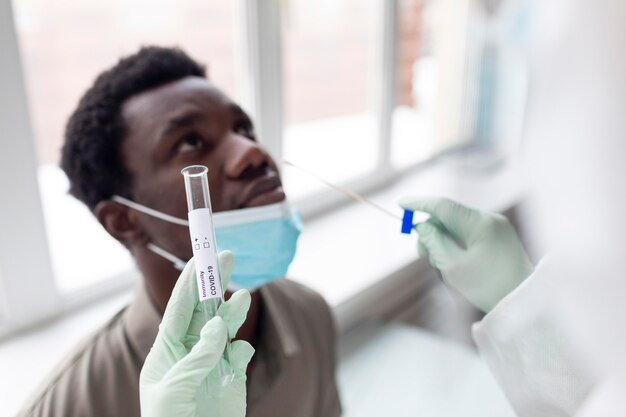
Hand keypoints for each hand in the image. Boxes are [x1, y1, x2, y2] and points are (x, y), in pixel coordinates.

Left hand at [140, 251, 253, 416]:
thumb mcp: (176, 387)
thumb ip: (199, 354)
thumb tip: (218, 324)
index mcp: (168, 349)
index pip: (179, 307)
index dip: (190, 281)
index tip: (200, 256)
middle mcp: (191, 349)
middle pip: (205, 308)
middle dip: (215, 282)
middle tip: (226, 256)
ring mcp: (213, 362)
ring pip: (225, 326)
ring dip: (234, 310)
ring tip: (244, 296)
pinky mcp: (232, 376)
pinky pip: (241, 352)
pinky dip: (244, 347)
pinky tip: (241, 352)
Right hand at [400, 197, 533, 311]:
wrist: (523, 302)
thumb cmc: (489, 287)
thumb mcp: (453, 267)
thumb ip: (434, 242)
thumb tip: (422, 225)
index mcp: (480, 224)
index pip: (443, 206)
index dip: (420, 204)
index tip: (401, 205)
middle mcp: (490, 220)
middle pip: (449, 216)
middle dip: (431, 231)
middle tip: (422, 254)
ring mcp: (497, 227)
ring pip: (458, 225)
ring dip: (443, 240)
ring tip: (443, 265)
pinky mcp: (499, 237)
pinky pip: (469, 233)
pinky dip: (456, 243)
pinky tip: (454, 262)